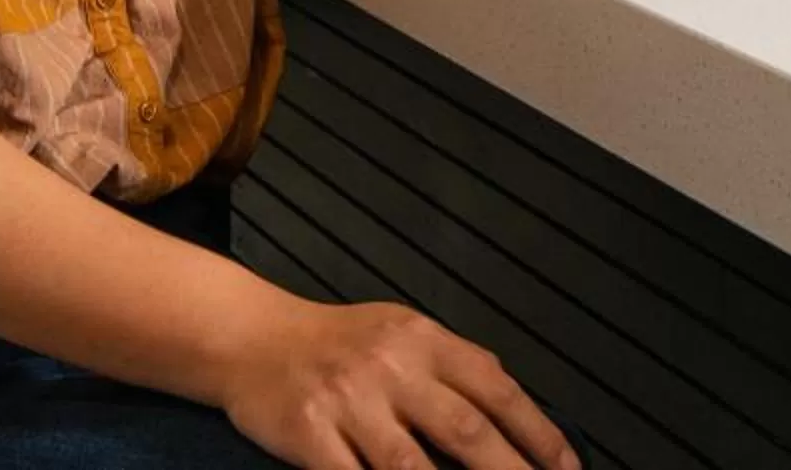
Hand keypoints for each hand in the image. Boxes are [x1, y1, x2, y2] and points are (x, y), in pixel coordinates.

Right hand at [213, 294, 578, 469]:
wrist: (252, 337)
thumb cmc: (337, 343)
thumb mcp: (403, 334)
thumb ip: (454, 370)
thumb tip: (516, 420)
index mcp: (425, 339)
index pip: (497, 390)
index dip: (538, 436)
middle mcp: (392, 366)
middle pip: (467, 432)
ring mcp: (350, 401)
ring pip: (413, 467)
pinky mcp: (310, 433)